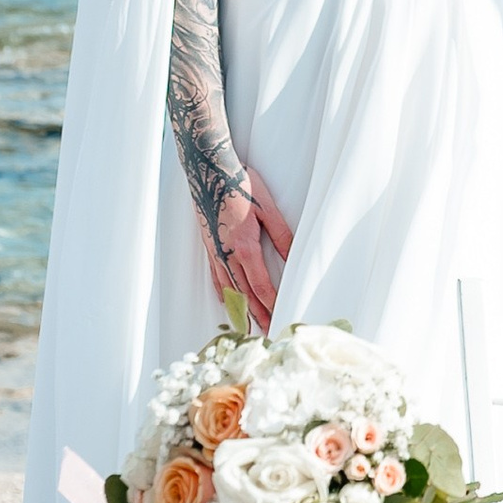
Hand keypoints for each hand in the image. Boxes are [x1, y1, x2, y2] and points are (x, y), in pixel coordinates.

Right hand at [205, 164, 294, 323]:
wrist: (209, 171)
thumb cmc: (240, 185)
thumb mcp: (268, 209)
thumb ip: (282, 236)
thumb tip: (294, 257)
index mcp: (245, 248)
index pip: (261, 286)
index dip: (271, 305)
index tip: (280, 315)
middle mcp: (228, 255)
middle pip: (245, 294)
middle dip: (257, 314)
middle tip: (268, 331)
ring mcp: (215, 253)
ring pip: (229, 289)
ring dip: (240, 308)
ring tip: (249, 324)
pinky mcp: (208, 247)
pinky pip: (216, 277)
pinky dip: (224, 293)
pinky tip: (227, 300)